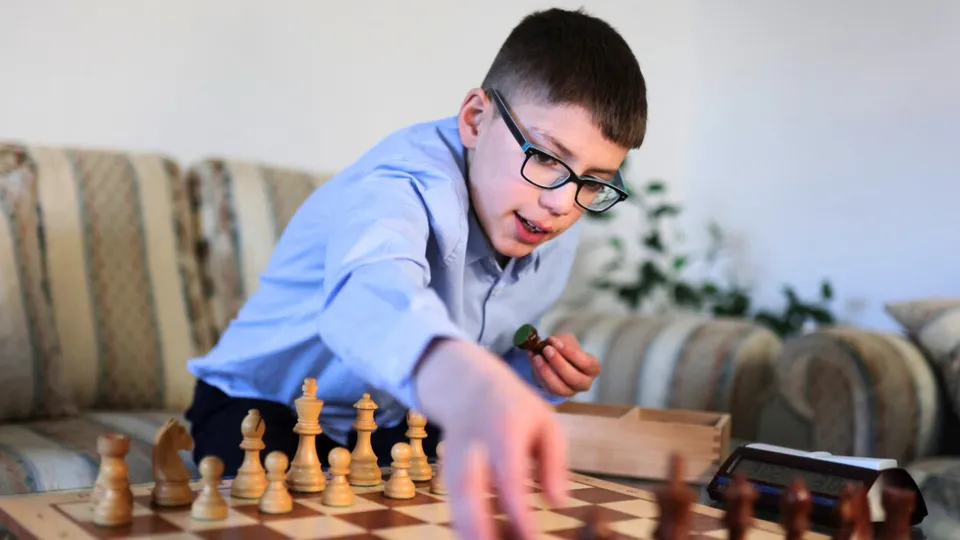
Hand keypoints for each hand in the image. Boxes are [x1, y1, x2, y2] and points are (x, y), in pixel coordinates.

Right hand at [414, 338, 568, 539]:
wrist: (467, 383)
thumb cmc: (516, 408)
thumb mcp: (546, 422)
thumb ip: (555, 462)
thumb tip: (559, 502)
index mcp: (504, 429)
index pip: (510, 475)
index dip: (518, 509)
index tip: (530, 537)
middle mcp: (474, 444)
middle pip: (469, 487)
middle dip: (477, 524)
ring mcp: (453, 456)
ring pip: (454, 497)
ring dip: (465, 529)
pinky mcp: (444, 468)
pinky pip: (450, 500)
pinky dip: (460, 523)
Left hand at [529, 333, 599, 397]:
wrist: (555, 361)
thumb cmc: (565, 351)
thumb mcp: (567, 342)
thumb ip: (560, 341)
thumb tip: (549, 342)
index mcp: (592, 368)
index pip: (586, 363)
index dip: (570, 353)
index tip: (555, 342)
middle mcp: (584, 383)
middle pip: (574, 378)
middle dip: (558, 363)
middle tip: (547, 349)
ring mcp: (570, 391)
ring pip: (560, 387)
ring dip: (547, 372)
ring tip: (537, 357)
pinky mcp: (555, 395)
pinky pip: (547, 388)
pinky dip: (538, 373)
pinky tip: (532, 360)